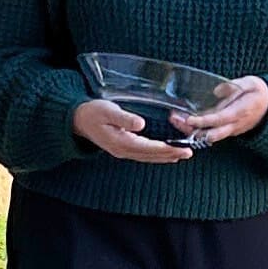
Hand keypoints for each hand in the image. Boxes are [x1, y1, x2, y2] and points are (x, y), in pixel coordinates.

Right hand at [72, 96, 191, 163]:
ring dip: (165, 156)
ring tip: (182, 155)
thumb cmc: (93, 112)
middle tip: (189, 153)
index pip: (149, 148)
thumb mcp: (107, 111)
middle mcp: (123, 150)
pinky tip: (165, 154)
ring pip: (148, 157)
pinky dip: (157, 155)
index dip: (166, 149)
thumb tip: (141, 124)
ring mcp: (122, 151)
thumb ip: (124, 118)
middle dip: (171, 154)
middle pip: (151, 155)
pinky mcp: (123, 148)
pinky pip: (144, 155)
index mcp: (121, 142)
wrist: (78, 120)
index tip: (181, 149)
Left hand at [177, 75, 267, 147]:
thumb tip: (216, 90)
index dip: (203, 121)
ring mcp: (229, 130)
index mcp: (239, 112)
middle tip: (175, 119)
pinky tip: (183, 121)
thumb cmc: (259, 93)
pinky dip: (196, 130)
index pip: (219, 120)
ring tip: (175, 119)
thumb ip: (233, 86)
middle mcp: (233, 125)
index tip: (189, 119)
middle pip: (210, 134)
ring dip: (190, 131)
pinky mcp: (226, 131)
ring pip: (207, 136)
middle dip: (191, 130)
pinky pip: (209, 134)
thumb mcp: (250, 83)